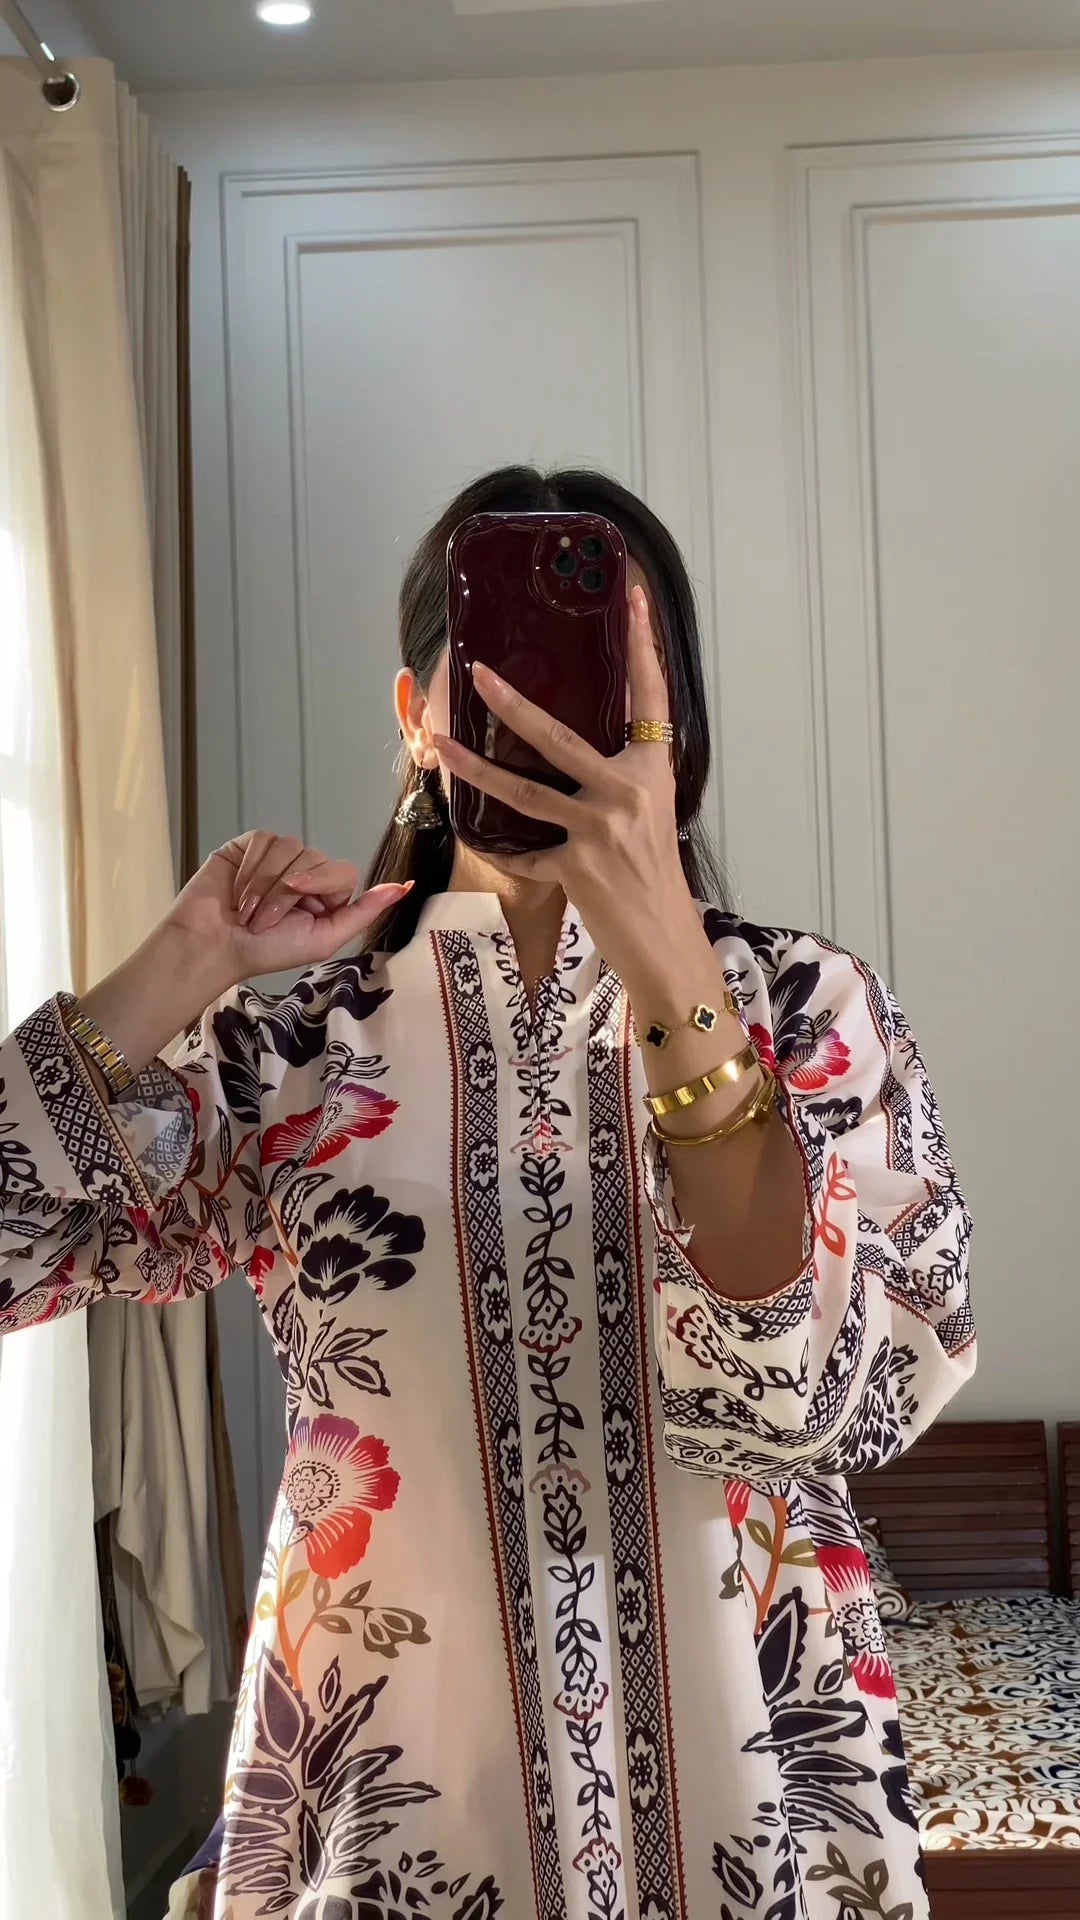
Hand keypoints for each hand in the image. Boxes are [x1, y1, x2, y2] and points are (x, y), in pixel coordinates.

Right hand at [166, 831, 409, 990]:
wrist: (213, 946)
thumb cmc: (266, 951)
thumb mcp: (324, 938)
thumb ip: (364, 911)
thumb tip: (405, 887)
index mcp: (325, 894)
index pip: (343, 871)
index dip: (322, 887)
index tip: (301, 906)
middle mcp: (304, 871)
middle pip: (315, 858)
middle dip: (287, 894)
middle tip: (264, 921)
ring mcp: (276, 856)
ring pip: (289, 848)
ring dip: (266, 885)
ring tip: (248, 910)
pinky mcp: (248, 845)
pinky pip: (264, 840)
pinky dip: (251, 868)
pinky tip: (238, 889)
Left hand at [432, 586, 699, 979]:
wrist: (665, 940)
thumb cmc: (656, 874)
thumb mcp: (650, 813)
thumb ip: (619, 778)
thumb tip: (578, 750)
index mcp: (652, 768)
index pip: (649, 694)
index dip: (641, 644)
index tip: (632, 594)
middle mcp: (628, 791)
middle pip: (558, 738)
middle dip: (512, 705)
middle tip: (477, 675)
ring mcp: (600, 829)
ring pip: (524, 791)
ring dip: (475, 768)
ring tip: (440, 745)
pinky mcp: (575, 866)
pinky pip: (525, 850)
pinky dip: (501, 847)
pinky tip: (473, 833)